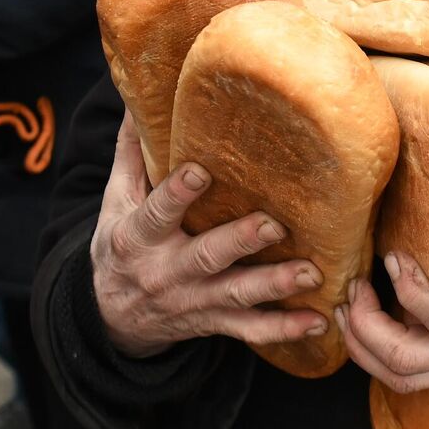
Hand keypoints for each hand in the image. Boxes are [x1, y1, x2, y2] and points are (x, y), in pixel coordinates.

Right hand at [91, 112, 325, 358]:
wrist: (111, 315)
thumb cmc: (121, 243)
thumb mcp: (116, 200)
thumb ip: (132, 152)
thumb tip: (136, 98)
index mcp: (139, 236)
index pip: (156, 213)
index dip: (177, 194)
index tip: (200, 172)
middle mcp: (167, 271)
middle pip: (206, 256)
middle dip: (240, 242)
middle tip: (274, 224)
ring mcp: (193, 300)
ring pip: (235, 294)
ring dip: (275, 285)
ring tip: (311, 273)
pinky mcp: (213, 321)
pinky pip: (249, 329)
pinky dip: (283, 329)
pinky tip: (317, 323)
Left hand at [338, 251, 428, 398]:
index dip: (406, 285)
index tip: (393, 256)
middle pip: (401, 356)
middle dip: (363, 325)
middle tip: (353, 290)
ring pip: (402, 375)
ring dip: (364, 347)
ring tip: (351, 313)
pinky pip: (423, 375)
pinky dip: (393, 352)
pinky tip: (384, 325)